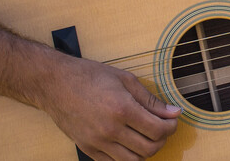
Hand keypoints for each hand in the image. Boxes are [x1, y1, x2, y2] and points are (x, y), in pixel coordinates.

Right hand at [37, 54, 180, 160]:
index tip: (172, 120)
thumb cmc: (90, 76)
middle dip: (162, 139)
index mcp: (122, 109)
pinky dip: (126, 158)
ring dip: (146, 151)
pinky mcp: (87, 149)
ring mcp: (97, 142)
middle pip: (149, 148)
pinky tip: (129, 144)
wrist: (55, 84)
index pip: (158, 130)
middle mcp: (110, 130)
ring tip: (147, 137)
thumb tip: (174, 112)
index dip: (171, 127)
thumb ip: (151, 100)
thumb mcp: (126, 80)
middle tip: (162, 128)